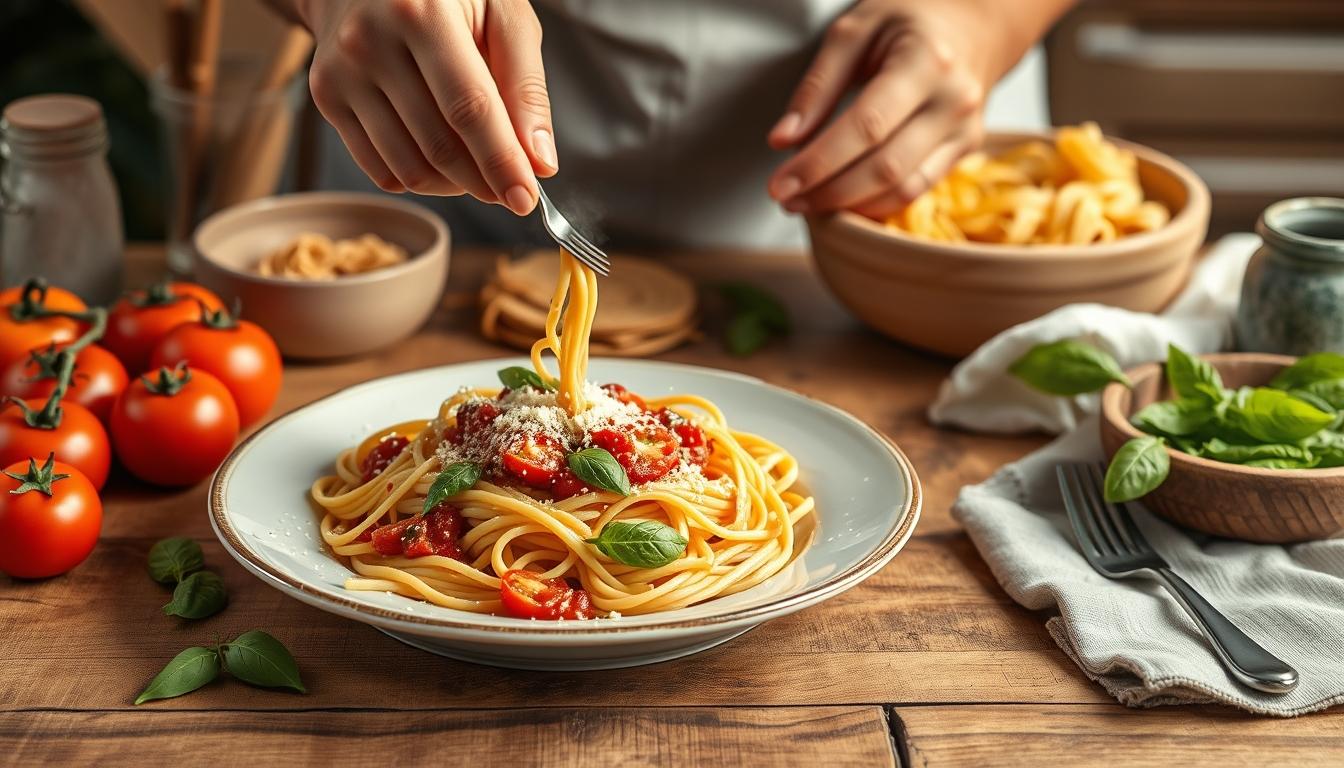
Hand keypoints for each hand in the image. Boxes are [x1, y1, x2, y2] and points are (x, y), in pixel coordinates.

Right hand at [301, 0, 554, 213]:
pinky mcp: (326, 97)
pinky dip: (421, 179)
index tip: (526, 199)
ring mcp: (341, 73)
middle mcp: (371, 41)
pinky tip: (442, 158)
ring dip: (456, 185)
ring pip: (410, 168)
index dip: (501, 162)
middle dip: (484, 181)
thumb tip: (539, 162)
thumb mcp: (502, 14)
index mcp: (423, 11)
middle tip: (511, 188)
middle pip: (439, 145)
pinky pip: (382, 170)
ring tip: (479, 167)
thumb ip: (526, 86)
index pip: (470, 109)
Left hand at [767, 0, 1005, 219]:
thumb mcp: (853, 32)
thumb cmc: (906, 22)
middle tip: (786, 199)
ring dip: (849, 205)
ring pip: (903, 189)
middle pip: (885, 167)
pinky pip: (916, 190)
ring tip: (807, 202)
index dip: (819, 163)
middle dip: (828, 192)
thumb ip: (817, 86)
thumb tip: (783, 140)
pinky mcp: (965, 150)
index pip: (866, 126)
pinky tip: (842, 199)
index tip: (780, 184)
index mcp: (926, 61)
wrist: (971, 25)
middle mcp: (954, 99)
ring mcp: (965, 129)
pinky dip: (875, 203)